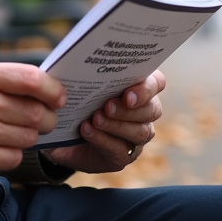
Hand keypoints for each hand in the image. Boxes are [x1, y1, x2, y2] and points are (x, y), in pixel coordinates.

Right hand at [0, 61, 65, 178]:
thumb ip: (1, 79)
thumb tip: (44, 86)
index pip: (32, 79)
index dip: (53, 90)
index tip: (58, 96)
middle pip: (37, 112)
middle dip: (47, 118)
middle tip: (43, 119)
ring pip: (29, 136)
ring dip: (28, 136)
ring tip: (12, 131)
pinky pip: (14, 157)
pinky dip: (12, 153)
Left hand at [44, 70, 164, 173]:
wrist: (65, 137)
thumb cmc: (78, 105)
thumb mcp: (82, 88)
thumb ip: (87, 76)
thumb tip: (76, 64)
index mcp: (139, 89)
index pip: (156, 83)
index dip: (147, 87)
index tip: (127, 94)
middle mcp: (144, 113)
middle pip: (152, 109)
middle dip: (129, 109)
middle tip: (107, 106)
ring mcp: (137, 136)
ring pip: (141, 132)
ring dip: (117, 125)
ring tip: (95, 119)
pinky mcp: (124, 155)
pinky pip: (120, 149)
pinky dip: (103, 139)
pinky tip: (86, 131)